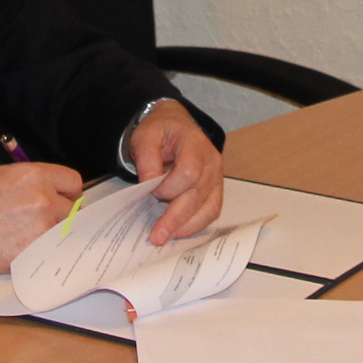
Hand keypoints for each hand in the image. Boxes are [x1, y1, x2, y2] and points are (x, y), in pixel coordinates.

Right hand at [0, 159, 83, 274]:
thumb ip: (25, 180)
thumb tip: (41, 187)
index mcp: (34, 176)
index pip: (73, 182)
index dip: (67, 192)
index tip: (63, 199)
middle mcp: (42, 201)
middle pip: (72, 210)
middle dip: (61, 214)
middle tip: (43, 220)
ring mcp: (37, 230)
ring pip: (60, 233)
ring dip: (49, 234)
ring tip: (27, 235)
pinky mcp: (29, 254)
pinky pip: (44, 252)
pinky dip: (36, 252)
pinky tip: (19, 248)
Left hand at [128, 100, 223, 245]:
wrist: (175, 125)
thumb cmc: (161, 131)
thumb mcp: (145, 136)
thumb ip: (146, 158)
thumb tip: (149, 184)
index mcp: (195, 144)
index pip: (189, 172)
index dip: (170, 187)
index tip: (151, 192)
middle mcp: (212, 162)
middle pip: (198, 195)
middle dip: (176, 218)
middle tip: (157, 236)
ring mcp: (217, 177)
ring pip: (209, 208)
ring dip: (187, 226)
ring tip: (166, 237)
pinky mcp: (215, 189)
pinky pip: (211, 211)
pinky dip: (196, 225)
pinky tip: (179, 231)